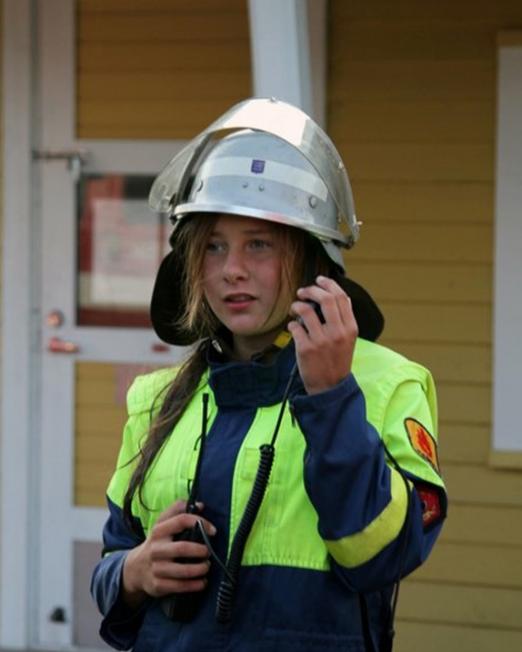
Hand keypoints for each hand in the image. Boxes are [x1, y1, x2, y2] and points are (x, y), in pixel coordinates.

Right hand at [122, 500, 215, 607]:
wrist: (135, 569)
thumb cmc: (157, 543)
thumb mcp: (162, 524)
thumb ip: (179, 510)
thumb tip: (201, 505)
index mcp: (159, 530)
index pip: (181, 520)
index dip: (200, 522)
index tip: (213, 530)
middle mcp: (156, 549)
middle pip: (182, 548)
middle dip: (200, 550)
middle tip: (208, 552)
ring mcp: (156, 568)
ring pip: (183, 571)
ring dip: (200, 569)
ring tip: (206, 566)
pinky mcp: (157, 585)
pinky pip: (180, 586)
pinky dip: (195, 585)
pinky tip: (202, 582)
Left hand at [287, 276, 357, 394]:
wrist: (330, 387)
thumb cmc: (337, 360)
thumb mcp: (349, 339)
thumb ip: (345, 319)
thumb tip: (341, 297)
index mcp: (351, 328)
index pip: (341, 297)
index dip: (328, 284)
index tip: (319, 280)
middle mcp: (338, 332)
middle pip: (325, 299)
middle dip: (311, 290)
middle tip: (302, 292)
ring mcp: (321, 340)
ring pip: (306, 310)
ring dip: (296, 305)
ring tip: (294, 309)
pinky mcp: (306, 348)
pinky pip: (294, 327)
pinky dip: (291, 324)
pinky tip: (293, 328)